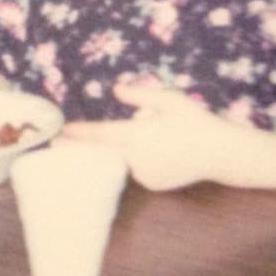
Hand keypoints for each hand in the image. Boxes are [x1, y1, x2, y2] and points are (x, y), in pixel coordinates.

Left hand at [64, 79, 247, 190]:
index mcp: (140, 136)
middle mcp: (140, 158)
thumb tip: (115, 91)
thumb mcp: (169, 100)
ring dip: (106, 155)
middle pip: (102, 153)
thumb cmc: (194, 121)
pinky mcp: (154, 184)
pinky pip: (134, 170)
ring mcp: (147, 175)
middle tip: (55, 146)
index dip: (80, 134)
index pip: (102, 135)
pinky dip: (128, 162)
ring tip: (86, 149)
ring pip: (119, 162)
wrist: (220, 154)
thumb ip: (140, 96)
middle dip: (79, 150)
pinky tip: (131, 154)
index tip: (61, 132)